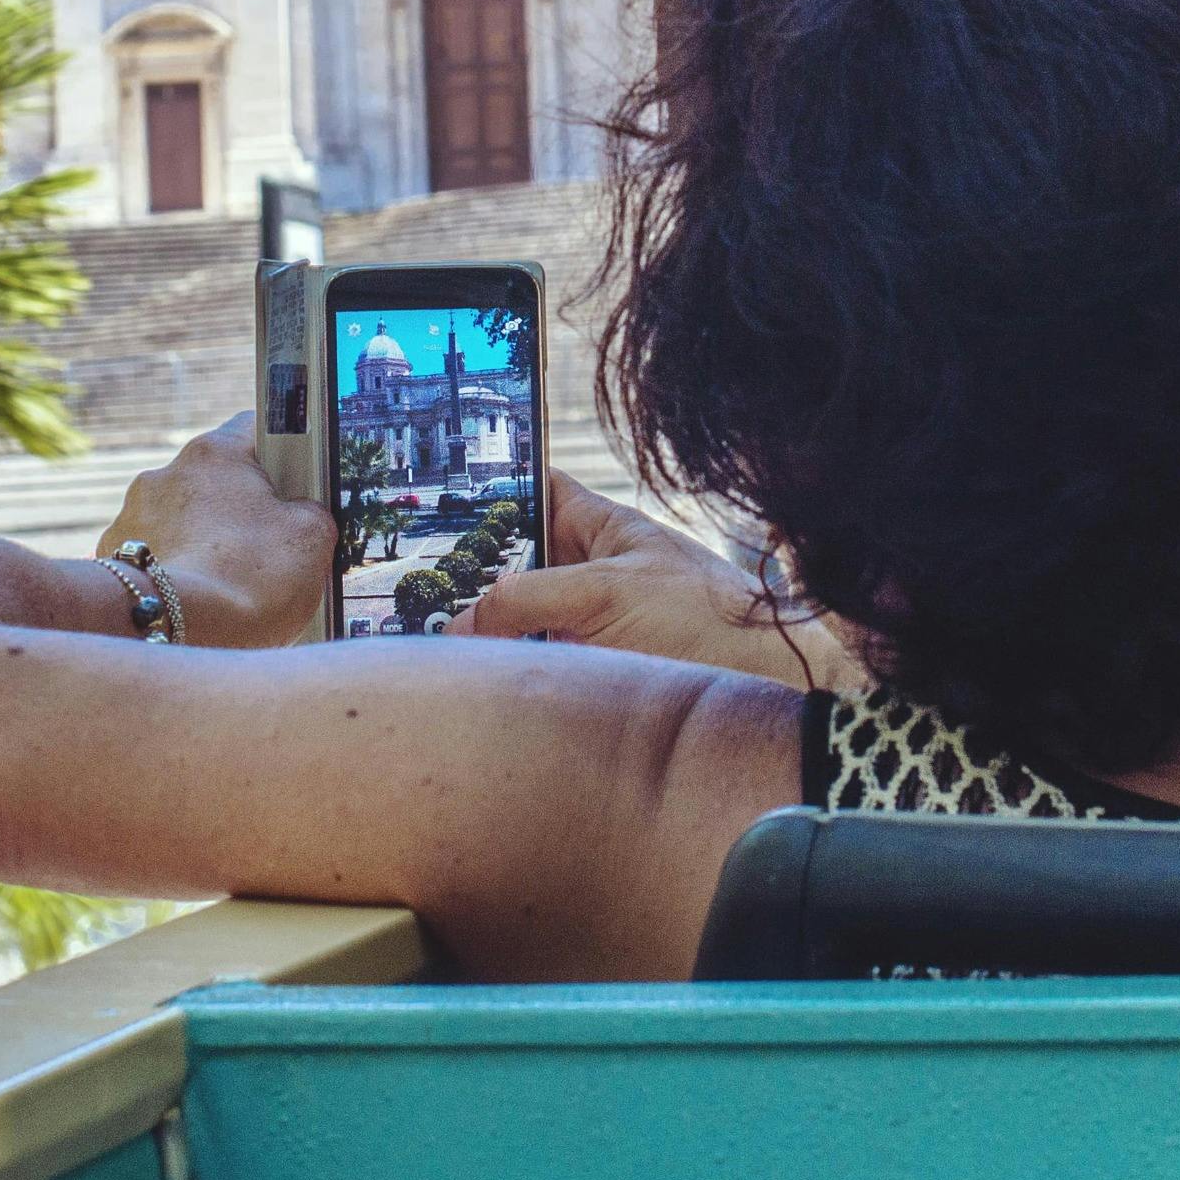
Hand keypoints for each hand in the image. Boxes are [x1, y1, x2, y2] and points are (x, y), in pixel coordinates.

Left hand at [104, 416, 332, 648]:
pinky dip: (180, 569)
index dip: (284, 452)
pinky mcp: (113, 557)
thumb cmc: (249, 579)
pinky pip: (160, 553)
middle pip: (219, 478)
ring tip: (235, 582)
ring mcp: (134, 515)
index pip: (255, 428)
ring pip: (186, 518)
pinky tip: (202, 599)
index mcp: (215, 453)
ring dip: (208, 539)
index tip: (299, 481)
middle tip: (274, 543)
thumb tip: (301, 513)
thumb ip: (310, 509)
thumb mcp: (314, 535)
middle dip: (245, 506)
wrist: (179, 633)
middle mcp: (166, 473)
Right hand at [458, 482, 864, 690]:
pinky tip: (471, 681)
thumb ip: (528, 599)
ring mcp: (595, 625)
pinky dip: (508, 671)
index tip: (436, 501)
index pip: (539, 492)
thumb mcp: (607, 595)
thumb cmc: (706, 622)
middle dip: (472, 574)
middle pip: (519, 563)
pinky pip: (539, 666)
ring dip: (485, 631)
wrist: (768, 689)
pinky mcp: (596, 675)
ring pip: (523, 620)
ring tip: (425, 637)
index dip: (494, 491)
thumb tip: (461, 619)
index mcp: (605, 530)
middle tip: (410, 589)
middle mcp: (597, 574)